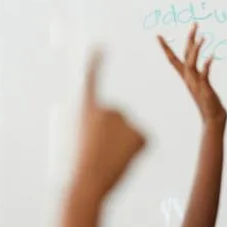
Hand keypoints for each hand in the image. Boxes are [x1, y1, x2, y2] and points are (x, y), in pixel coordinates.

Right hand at [75, 50, 146, 196]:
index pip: (93, 79)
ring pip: (131, 131)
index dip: (97, 62)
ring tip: (111, 156)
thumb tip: (117, 127)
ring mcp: (126, 118)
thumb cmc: (84, 164)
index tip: (100, 45)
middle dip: (114, 134)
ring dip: (124, 144)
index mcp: (88, 108)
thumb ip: (98, 126)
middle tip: (102, 150)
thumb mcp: (85, 139)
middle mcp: (108, 108)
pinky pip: (142, 141)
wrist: (89, 181)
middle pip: (119, 118)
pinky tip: (125, 158)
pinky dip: (136, 150)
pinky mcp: (142, 133)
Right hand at [158, 24, 226, 126]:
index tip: (158, 35)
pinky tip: (211, 56)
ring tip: (203, 37)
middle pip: (184, 55)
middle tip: (195, 24)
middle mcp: (188, 78)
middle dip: (189, 39)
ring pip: (191, 63)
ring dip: (196, 50)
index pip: (172, 58)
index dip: (165, 47)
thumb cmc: (209, 102)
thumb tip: (203, 63)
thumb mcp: (202, 85)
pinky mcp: (204, 89)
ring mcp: (195, 83)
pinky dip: (206, 65)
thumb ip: (201, 74)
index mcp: (186, 76)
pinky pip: (204, 75)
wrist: (213, 118)